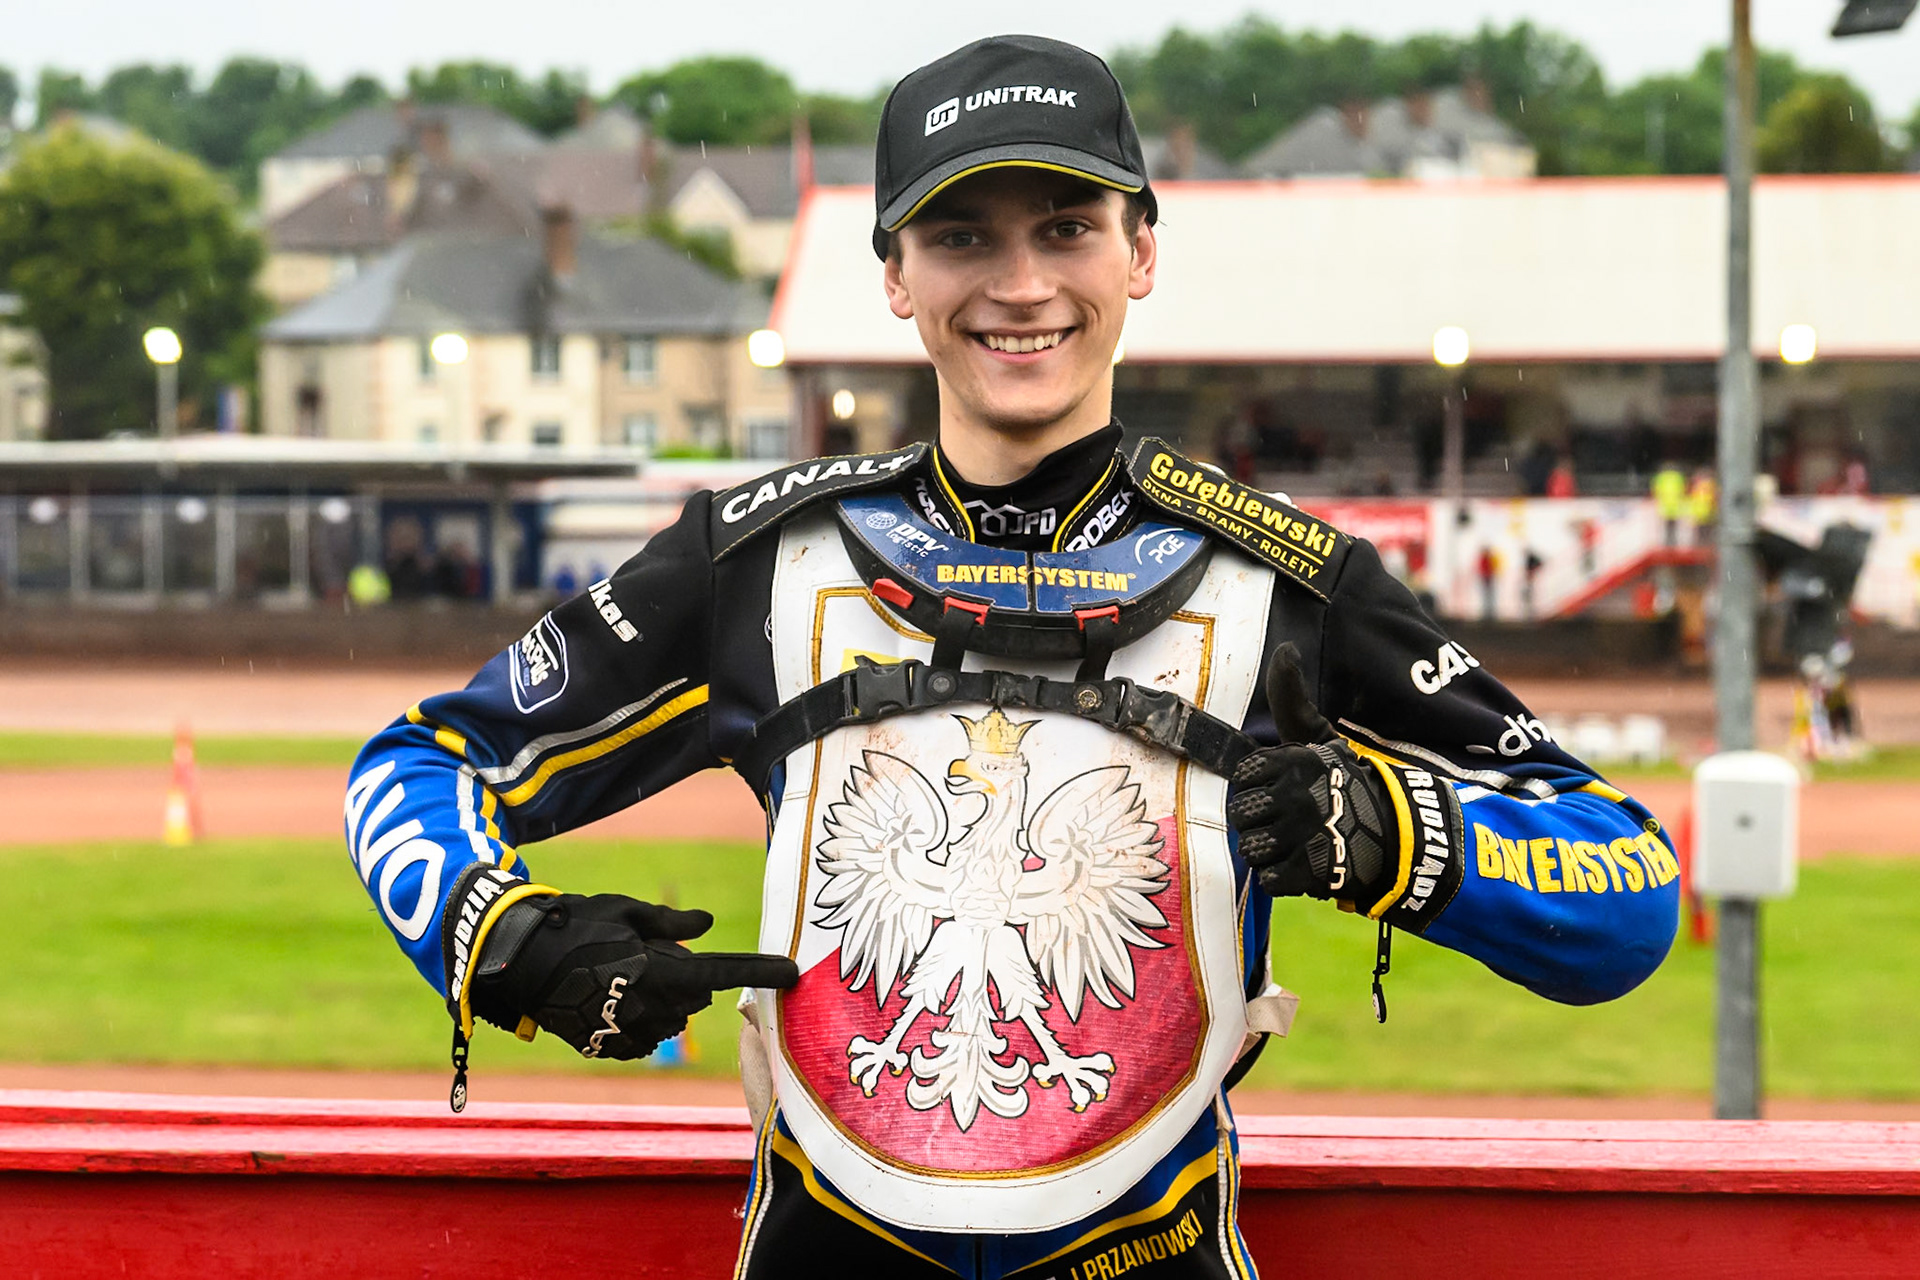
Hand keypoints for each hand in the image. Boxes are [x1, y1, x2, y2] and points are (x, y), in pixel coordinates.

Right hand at [470, 893, 798, 1059]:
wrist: (517, 964)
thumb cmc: (572, 926)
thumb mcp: (625, 911)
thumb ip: (671, 924)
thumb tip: (705, 925)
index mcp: (661, 972)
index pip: (726, 973)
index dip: (763, 971)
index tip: (794, 971)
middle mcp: (652, 1009)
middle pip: (697, 996)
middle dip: (687, 977)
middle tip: (646, 952)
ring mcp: (630, 1034)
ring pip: (673, 1019)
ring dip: (664, 1001)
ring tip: (624, 975)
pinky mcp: (609, 1048)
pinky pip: (644, 1037)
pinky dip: (640, 1020)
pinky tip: (613, 999)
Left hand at [1227, 643, 1401, 911]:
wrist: (1398, 834)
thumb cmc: (1348, 782)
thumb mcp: (1321, 737)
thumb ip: (1292, 699)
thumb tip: (1287, 648)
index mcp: (1296, 760)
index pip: (1243, 776)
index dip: (1257, 785)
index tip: (1280, 788)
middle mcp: (1298, 795)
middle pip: (1242, 814)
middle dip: (1261, 820)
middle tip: (1288, 819)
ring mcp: (1305, 834)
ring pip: (1251, 848)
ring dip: (1271, 851)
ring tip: (1296, 843)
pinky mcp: (1312, 872)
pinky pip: (1268, 879)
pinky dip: (1282, 878)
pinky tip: (1302, 866)